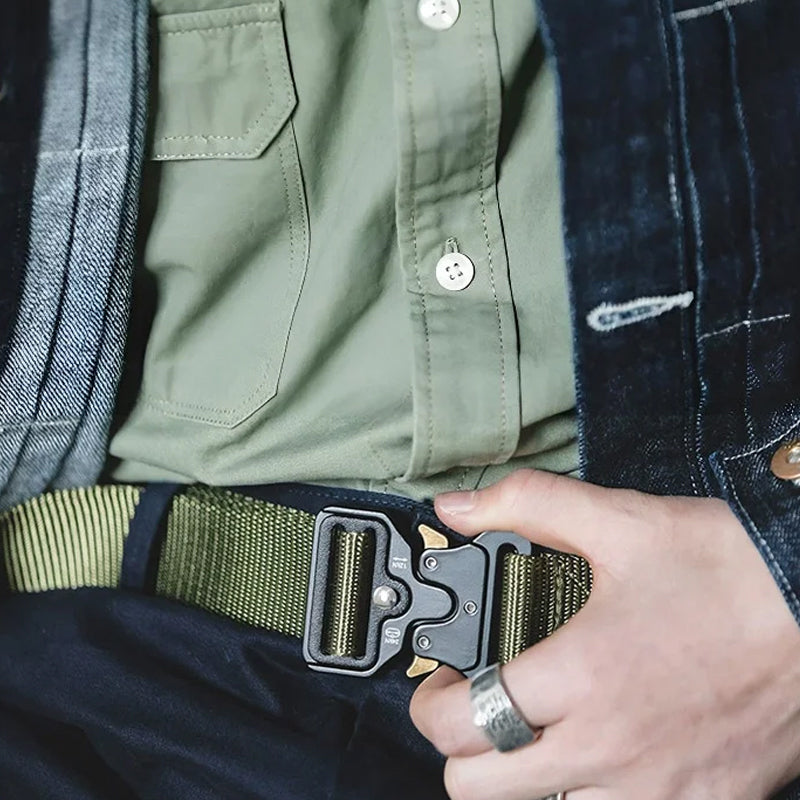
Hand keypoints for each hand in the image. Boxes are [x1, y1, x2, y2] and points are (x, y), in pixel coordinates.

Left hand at [410, 470, 799, 799]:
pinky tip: (604, 754)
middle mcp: (609, 746)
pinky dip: (592, 796)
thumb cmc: (729, 572)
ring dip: (525, 780)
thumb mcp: (620, 521)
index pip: (461, 724)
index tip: (442, 684)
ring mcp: (655, 789)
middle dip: (464, 749)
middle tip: (479, 707)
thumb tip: (458, 506)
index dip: (431, 704)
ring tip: (540, 730)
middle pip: (480, 789)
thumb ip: (527, 505)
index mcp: (581, 675)